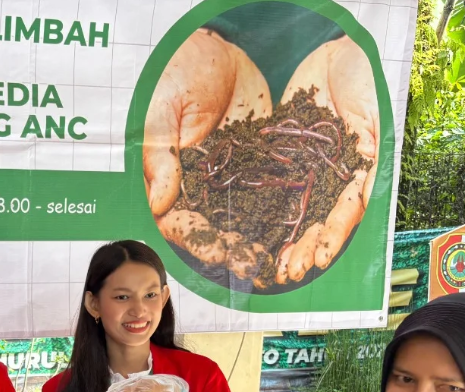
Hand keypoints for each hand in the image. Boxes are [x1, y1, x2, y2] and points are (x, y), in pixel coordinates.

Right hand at [145, 28, 273, 279]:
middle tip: (259, 268)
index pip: (183, 225)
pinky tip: (305, 231)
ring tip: (285, 262)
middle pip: (218, 233)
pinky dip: (288, 216)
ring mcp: (232, 183)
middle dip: (238, 253)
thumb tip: (159, 203)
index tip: (224, 255)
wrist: (216, 48)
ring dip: (266, 245)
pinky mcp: (259, 169)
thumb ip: (161, 159)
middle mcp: (201, 192)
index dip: (202, 243)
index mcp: (171, 185)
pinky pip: (274, 198)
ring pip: (248, 223)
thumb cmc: (177, 75)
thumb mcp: (162, 114)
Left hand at [276, 36, 378, 283]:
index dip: (330, 240)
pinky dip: (253, 212)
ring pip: (288, 214)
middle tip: (286, 273)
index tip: (317, 261)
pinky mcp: (277, 160)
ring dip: (276, 241)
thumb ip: (372, 157)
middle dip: (300, 250)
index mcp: (353, 178)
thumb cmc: (364, 82)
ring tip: (262, 264)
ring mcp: (302, 173)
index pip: (342, 216)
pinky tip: (239, 231)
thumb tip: (366, 198)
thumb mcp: (374, 120)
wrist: (337, 54)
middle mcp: (326, 181)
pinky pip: (264, 189)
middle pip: (313, 223)